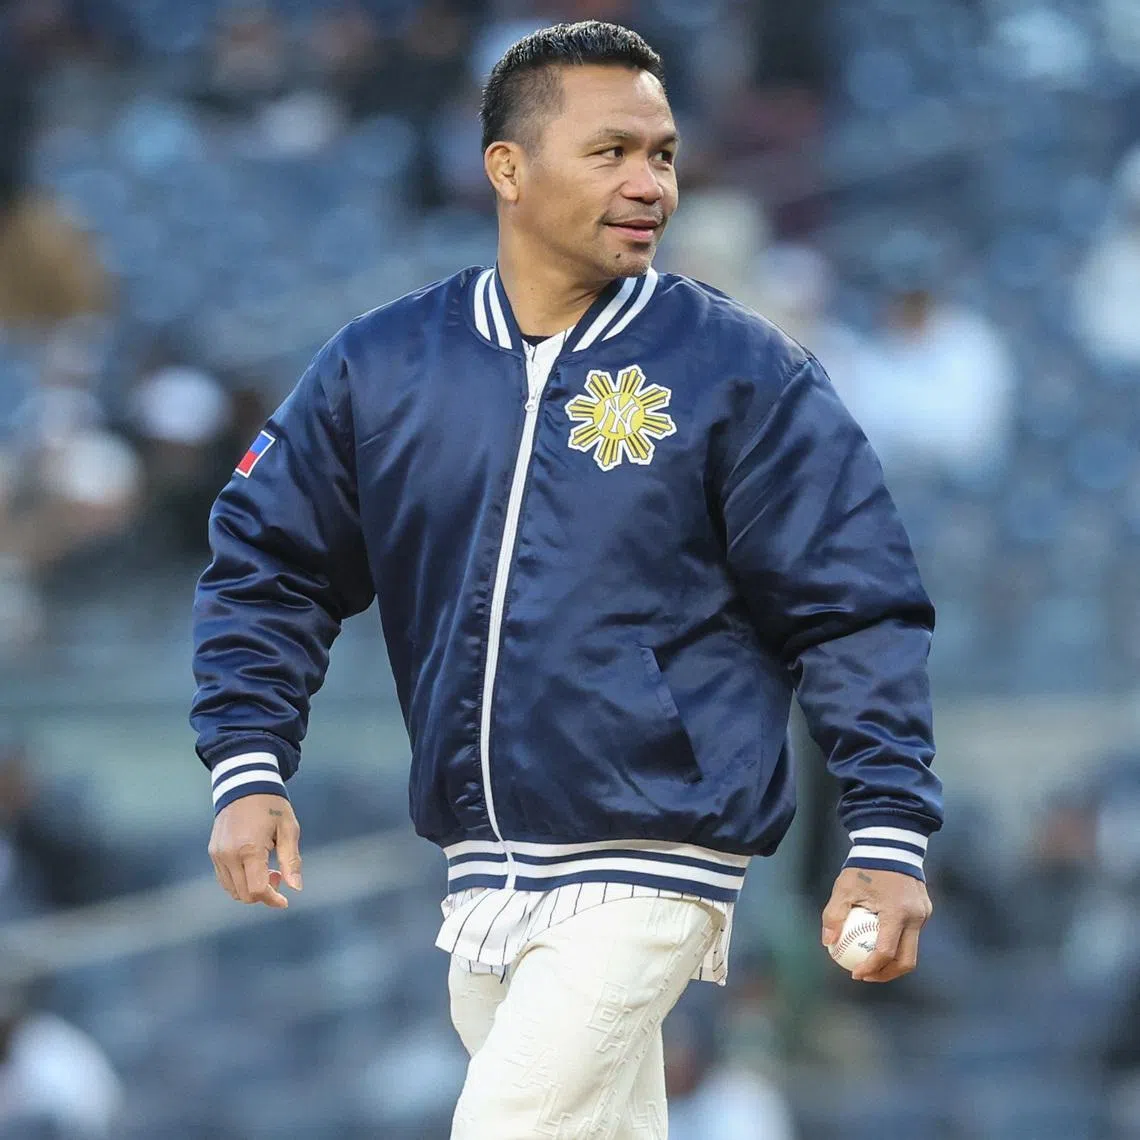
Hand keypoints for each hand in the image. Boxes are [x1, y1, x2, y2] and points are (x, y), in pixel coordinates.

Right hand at [208, 794, 302, 907]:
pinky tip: (254, 867)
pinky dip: (240, 882)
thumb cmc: (272, 805)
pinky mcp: (213, 852)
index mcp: (249, 849)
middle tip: (279, 876)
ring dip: (251, 889)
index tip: (285, 900)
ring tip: (268, 870)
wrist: (245, 784)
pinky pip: (225, 879)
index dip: (272, 900)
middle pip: (244, 895)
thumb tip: (296, 888)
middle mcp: (228, 854)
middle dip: (264, 894)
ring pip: (232, 890)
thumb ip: (291, 860)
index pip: (257, 889)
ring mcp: (217, 854)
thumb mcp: (288, 829)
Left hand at [821, 867, 931, 981]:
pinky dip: (897, 944)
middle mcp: (916, 917)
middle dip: (886, 974)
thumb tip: (828, 943)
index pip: (886, 952)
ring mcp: (924, 914)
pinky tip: (878, 941)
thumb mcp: (844, 888)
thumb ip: (834, 915)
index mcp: (897, 913)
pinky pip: (913, 934)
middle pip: (907, 960)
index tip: (855, 973)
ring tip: (871, 963)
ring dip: (893, 961)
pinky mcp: (925, 909)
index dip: (870, 968)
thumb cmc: (865, 865)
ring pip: (912, 949)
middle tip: (866, 976)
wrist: (891, 841)